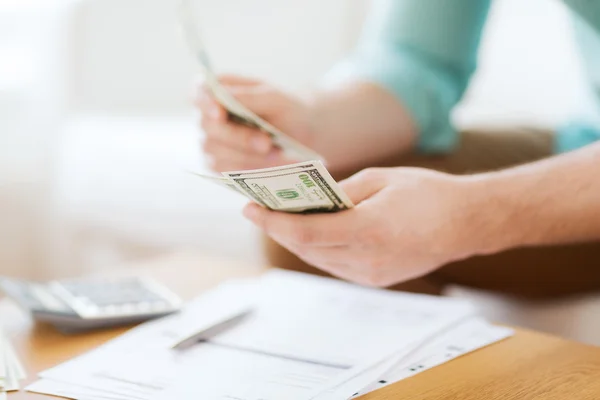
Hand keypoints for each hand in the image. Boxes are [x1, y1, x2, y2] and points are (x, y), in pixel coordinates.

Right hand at [195, 75, 313, 171]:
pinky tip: (268, 168)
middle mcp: (211, 116)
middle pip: (208, 127)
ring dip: (246, 156)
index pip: (200, 91)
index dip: (205, 103)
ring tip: (276, 156)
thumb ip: (250, 96)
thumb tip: (222, 96)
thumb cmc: (288, 110)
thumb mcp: (276, 99)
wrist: (304, 136)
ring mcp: (213, 142)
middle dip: (238, 137)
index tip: (220, 114)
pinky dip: (246, 169)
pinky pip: (223, 170)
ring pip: (215, 152)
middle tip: (266, 143)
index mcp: (221, 90)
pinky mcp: (220, 165)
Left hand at [243, 167, 490, 286]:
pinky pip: (335, 264)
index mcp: (369, 229)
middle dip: (277, 229)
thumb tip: (308, 200)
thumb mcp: (379, 179)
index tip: (249, 207)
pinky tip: (308, 231)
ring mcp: (372, 274)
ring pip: (317, 259)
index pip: (305, 233)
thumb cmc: (427, 192)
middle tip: (258, 209)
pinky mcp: (376, 279)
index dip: (273, 222)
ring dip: (294, 240)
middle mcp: (368, 259)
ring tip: (278, 218)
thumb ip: (339, 192)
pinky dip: (316, 248)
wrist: (466, 222)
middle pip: (305, 249)